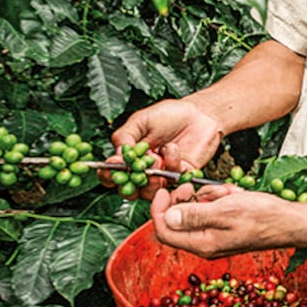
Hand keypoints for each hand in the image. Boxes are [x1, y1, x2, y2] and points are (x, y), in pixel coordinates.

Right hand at [99, 99, 222, 199]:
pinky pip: (172, 183)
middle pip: (129, 190)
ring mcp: (161, 177)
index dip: (108, 175)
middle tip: (138, 169)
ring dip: (151, 179)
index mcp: (129, 158)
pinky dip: (171, 165)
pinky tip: (172, 149)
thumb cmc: (168, 115)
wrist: (198, 114)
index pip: (111, 174)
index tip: (113, 168)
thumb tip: (114, 157)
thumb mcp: (141, 121)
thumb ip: (125, 137)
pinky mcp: (180, 178)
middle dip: (131, 183)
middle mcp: (143, 171)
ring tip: (157, 159)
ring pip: (149, 192)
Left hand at [150, 183, 300, 257]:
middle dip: (184, 199)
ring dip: (206, 197)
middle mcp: (205, 243)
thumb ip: (194, 215)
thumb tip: (167, 217)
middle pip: (177, 220)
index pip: (164, 231)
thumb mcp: (225, 210)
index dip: (159, 209)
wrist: (289, 221)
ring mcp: (215, 236)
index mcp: (202, 243)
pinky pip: (211, 210)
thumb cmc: (262, 217)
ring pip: (195, 212)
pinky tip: (233, 195)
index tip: (166, 190)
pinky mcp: (225, 228)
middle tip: (194, 186)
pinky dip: (218, 199)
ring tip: (225, 192)